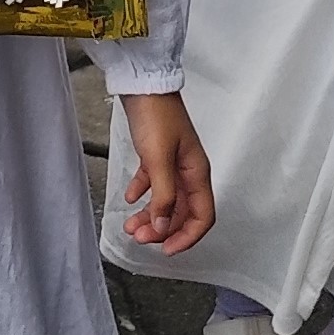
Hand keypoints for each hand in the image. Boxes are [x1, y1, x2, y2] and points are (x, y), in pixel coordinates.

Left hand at [116, 92, 215, 254]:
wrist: (142, 84)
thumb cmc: (156, 114)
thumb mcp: (159, 159)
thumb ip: (163, 196)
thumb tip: (163, 226)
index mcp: (197, 172)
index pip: (202, 216)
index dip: (187, 237)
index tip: (167, 250)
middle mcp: (188, 170)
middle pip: (181, 212)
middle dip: (162, 229)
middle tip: (140, 238)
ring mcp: (173, 161)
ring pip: (166, 199)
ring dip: (150, 215)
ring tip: (130, 225)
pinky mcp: (157, 153)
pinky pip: (153, 182)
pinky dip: (143, 193)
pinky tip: (130, 198)